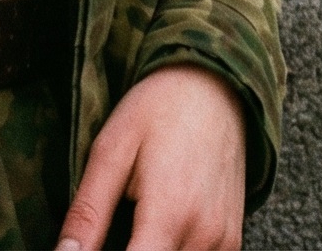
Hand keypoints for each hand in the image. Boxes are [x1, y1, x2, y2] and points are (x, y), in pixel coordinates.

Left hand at [56, 67, 247, 250]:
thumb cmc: (157, 110)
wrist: (212, 87)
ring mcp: (224, 242)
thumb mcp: (111, 150)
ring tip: (134, 225)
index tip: (94, 246)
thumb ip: (88, 212)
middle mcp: (204, 236)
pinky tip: (158, 229)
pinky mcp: (233, 241)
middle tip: (117, 224)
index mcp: (170, 213)